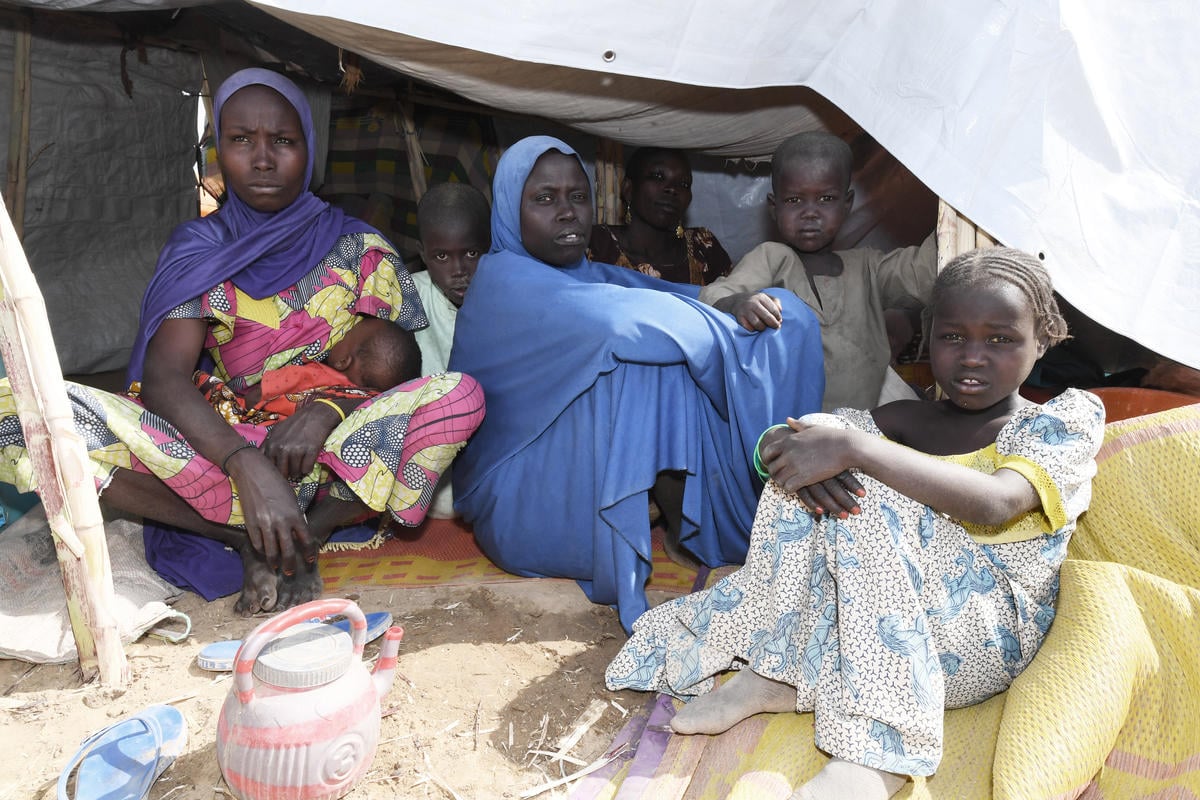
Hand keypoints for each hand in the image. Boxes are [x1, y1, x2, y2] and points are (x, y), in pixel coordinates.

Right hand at [224, 447, 315, 573]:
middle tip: (291, 573)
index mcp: (295, 514)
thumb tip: (297, 531)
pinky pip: (257, 543)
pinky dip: (261, 551)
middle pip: (287, 550)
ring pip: (270, 551)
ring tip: (276, 568)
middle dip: (290, 565)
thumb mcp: (291, 497)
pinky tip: (263, 554)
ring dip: (274, 562)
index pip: (305, 539)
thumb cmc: (276, 481)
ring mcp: (265, 524)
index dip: (308, 552)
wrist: (253, 472)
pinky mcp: (250, 523)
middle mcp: (281, 522)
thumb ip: (295, 515)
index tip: (309, 560)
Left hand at [260, 400, 343, 479]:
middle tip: (291, 470)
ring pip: (295, 472)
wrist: (315, 415)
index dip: (273, 471)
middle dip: (287, 474)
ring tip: (300, 465)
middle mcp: (282, 448)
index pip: (268, 467)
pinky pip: (307, 469)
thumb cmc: (295, 423)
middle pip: (282, 473)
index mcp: (271, 444)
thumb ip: (267, 445)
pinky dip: (308, 468)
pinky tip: (308, 462)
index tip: (278, 470)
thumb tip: (261, 461)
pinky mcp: (310, 451)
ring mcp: (296, 450)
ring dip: (298, 472)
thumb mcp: (276, 431)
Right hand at [733, 293, 782, 331]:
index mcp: (761, 297)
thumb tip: (780, 315)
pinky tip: (754, 327)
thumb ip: (776, 303)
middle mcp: (753, 303)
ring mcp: (745, 310)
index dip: (778, 317)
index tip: (779, 321)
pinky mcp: (739, 317)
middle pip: (767, 317)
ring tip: (763, 327)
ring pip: (758, 324)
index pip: (774, 310)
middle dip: (773, 324)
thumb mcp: (766, 298)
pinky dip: (753, 329)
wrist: (736, 301)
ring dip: (763, 328)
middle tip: (776, 327)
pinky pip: (749, 328)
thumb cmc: (756, 301)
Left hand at [759, 417, 864, 516]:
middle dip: (775, 473)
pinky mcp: (803, 477)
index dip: (768, 460)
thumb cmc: (832, 436)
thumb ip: (798, 425)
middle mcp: (788, 452)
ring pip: (778, 479)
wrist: (846, 447)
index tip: (773, 464)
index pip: (767, 452)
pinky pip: (787, 487)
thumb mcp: (812, 427)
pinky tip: (796, 487)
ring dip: (782, 482)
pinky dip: (790, 489)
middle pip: (771, 468)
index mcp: (788, 440)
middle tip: (781, 476)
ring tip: (789, 483)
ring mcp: (794, 465)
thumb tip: (788, 419)